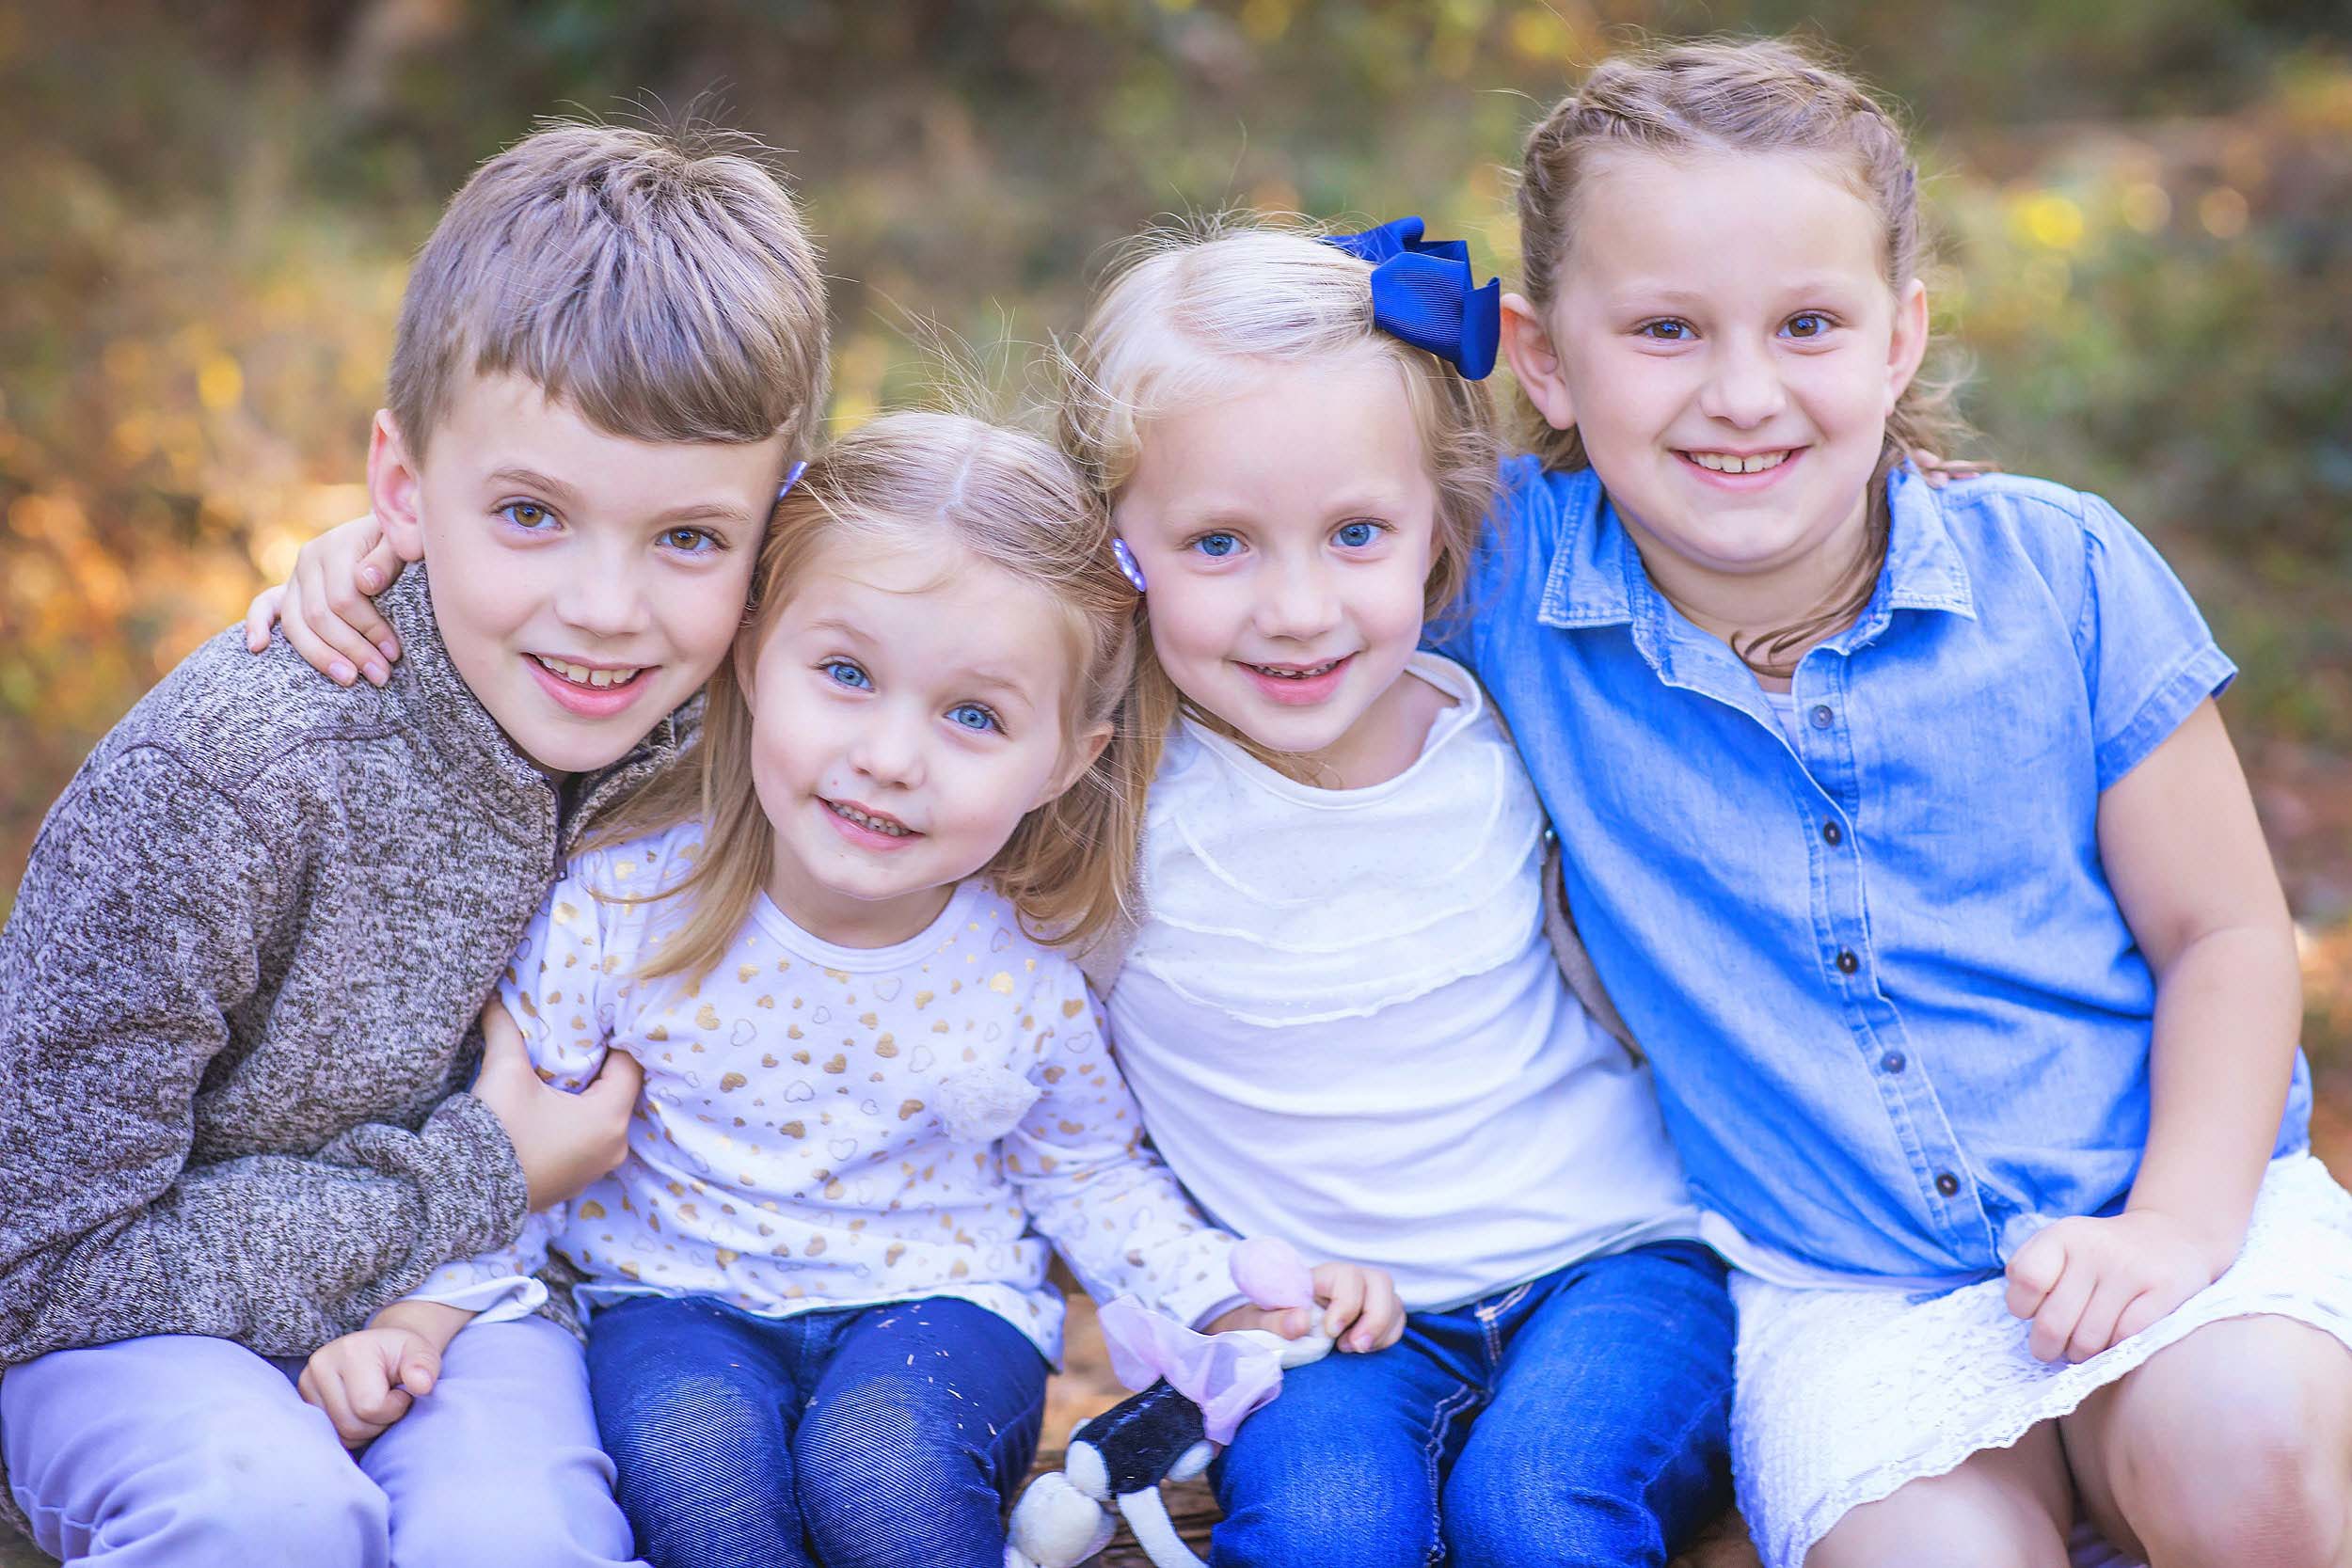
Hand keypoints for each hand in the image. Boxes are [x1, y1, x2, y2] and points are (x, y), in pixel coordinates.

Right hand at [243, 513, 410, 685]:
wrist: (386, 534)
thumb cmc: (400, 544)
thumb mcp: (404, 544)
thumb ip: (388, 559)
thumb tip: (366, 582)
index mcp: (336, 546)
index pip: (345, 598)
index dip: (370, 630)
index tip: (393, 653)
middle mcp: (309, 560)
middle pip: (320, 616)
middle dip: (352, 650)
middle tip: (380, 676)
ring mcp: (295, 577)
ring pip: (297, 624)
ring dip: (321, 656)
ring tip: (350, 679)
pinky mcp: (288, 590)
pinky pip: (264, 606)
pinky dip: (257, 625)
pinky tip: (258, 647)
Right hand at [297, 1324, 441, 1447]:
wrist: (383, 1349)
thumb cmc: (404, 1355)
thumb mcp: (423, 1353)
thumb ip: (425, 1367)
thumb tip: (422, 1385)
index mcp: (350, 1350)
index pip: (369, 1406)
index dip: (394, 1407)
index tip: (402, 1392)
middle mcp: (319, 1366)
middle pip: (351, 1426)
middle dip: (380, 1422)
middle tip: (390, 1401)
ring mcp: (306, 1384)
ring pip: (340, 1436)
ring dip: (366, 1430)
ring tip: (376, 1405)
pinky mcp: (303, 1401)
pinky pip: (332, 1437)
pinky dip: (352, 1433)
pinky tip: (360, 1413)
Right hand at [469, 999, 642, 1210]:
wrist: (463, 1197)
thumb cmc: (495, 1131)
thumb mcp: (505, 1072)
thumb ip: (506, 1029)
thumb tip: (493, 997)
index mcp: (609, 1118)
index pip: (630, 1065)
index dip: (614, 1039)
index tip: (595, 1022)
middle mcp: (614, 1147)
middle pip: (619, 1090)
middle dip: (600, 1066)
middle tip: (579, 1039)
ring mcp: (596, 1168)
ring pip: (604, 1115)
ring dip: (588, 1094)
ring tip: (564, 1069)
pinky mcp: (576, 1180)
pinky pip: (589, 1138)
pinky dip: (578, 1119)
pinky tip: (554, 1103)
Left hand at [1206, 1262, 1404, 1353]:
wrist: (1270, 1329)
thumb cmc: (1264, 1321)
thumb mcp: (1258, 1320)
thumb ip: (1275, 1319)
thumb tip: (1301, 1321)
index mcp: (1320, 1276)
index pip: (1347, 1276)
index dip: (1346, 1303)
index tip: (1331, 1331)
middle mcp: (1347, 1281)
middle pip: (1380, 1281)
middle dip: (1375, 1317)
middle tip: (1354, 1347)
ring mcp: (1365, 1297)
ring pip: (1394, 1300)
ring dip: (1383, 1329)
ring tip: (1356, 1350)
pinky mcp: (1376, 1315)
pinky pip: (1398, 1320)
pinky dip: (1388, 1336)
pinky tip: (1364, 1350)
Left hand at [2004, 1210, 2222, 1362]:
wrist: (2172, 1236)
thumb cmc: (2101, 1253)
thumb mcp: (2061, 1245)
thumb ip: (2031, 1271)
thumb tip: (2021, 1312)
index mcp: (2062, 1235)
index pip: (2025, 1279)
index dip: (2022, 1307)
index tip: (2033, 1313)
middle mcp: (2095, 1248)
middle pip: (2052, 1322)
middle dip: (2047, 1347)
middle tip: (2054, 1349)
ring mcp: (2131, 1269)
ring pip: (2089, 1340)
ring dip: (2081, 1354)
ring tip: (2084, 1347)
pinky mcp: (2165, 1290)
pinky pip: (2126, 1339)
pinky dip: (2115, 1349)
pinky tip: (2114, 1342)